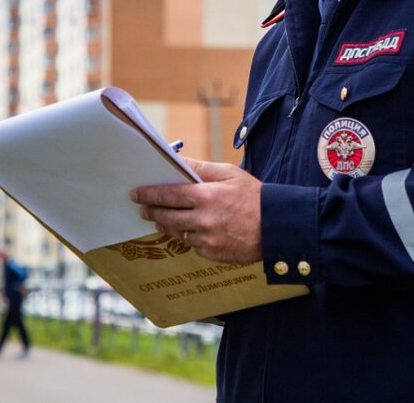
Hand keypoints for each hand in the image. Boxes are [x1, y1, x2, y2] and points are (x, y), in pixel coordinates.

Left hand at [131, 158, 261, 264]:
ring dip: (166, 224)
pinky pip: (191, 245)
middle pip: (166, 215)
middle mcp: (203, 219)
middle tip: (142, 207)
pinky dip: (188, 236)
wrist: (277, 226)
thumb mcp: (228, 174)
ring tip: (160, 219)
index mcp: (206, 196)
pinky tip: (189, 229)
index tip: (136, 192)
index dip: (149, 193)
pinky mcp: (212, 254)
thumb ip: (200, 167)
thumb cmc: (253, 196)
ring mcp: (207, 239)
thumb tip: (176, 159)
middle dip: (151, 210)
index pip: (168, 194)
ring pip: (176, 232)